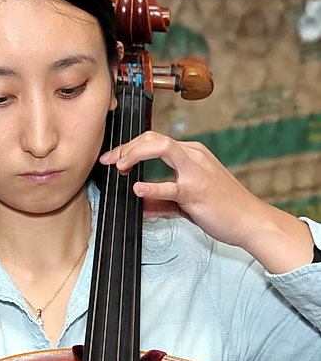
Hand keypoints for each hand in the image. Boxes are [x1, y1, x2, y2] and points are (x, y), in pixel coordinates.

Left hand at [100, 131, 313, 272]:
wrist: (251, 222)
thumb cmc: (223, 210)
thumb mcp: (188, 202)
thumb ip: (162, 201)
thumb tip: (139, 203)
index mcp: (192, 155)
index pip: (155, 141)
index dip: (130, 147)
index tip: (113, 159)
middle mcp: (194, 157)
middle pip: (153, 138)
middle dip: (126, 147)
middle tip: (109, 160)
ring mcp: (196, 172)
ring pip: (162, 148)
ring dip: (135, 154)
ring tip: (120, 166)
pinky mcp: (196, 192)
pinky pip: (171, 186)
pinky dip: (152, 187)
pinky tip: (137, 189)